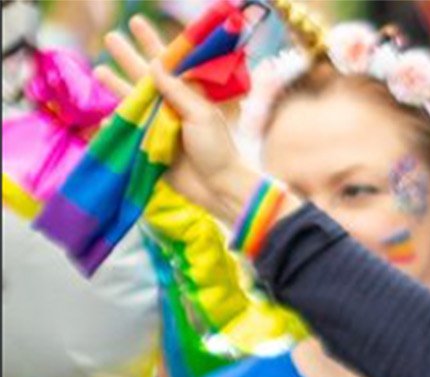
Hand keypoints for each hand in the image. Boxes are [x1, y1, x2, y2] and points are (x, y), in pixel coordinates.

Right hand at [96, 15, 261, 222]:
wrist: (218, 188)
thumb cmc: (216, 149)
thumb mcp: (200, 114)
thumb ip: (176, 91)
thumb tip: (156, 64)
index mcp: (188, 97)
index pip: (167, 65)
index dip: (152, 44)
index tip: (137, 23)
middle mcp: (171, 108)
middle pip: (144, 78)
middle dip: (128, 58)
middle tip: (111, 37)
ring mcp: (159, 127)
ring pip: (132, 103)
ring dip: (115, 88)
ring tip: (98, 71)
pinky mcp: (149, 148)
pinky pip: (127, 134)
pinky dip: (116, 128)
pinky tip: (105, 121)